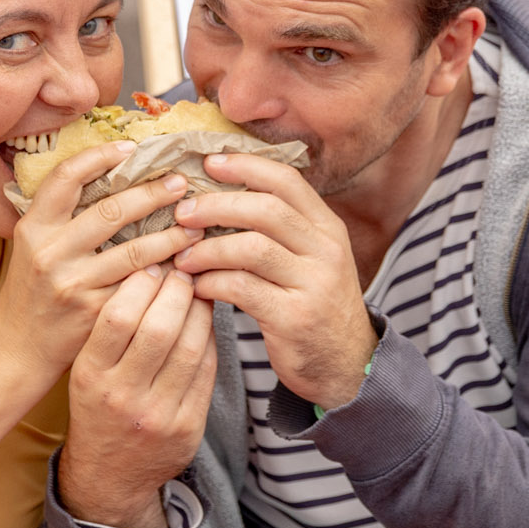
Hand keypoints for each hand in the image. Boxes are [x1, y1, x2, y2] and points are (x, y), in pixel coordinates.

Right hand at [0, 141, 204, 374]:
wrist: (18, 348)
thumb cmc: (32, 290)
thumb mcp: (33, 246)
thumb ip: (62, 216)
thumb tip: (111, 176)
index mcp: (33, 228)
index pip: (66, 178)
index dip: (99, 156)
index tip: (130, 148)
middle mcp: (51, 252)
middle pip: (111, 210)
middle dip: (152, 192)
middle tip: (180, 183)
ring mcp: (74, 284)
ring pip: (134, 251)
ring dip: (170, 235)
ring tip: (193, 226)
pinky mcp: (96, 312)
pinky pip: (139, 286)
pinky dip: (165, 273)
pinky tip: (183, 265)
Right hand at [59, 267, 217, 527]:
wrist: (108, 476)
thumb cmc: (97, 408)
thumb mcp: (86, 371)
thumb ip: (110, 329)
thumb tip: (148, 272)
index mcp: (89, 376)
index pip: (118, 316)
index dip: (141, 284)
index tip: (152, 267)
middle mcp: (122, 397)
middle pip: (160, 328)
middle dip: (177, 291)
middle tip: (184, 271)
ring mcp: (157, 415)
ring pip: (190, 347)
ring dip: (200, 311)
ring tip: (199, 290)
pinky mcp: (187, 428)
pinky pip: (206, 372)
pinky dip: (210, 340)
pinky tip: (207, 323)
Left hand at [172, 154, 375, 408]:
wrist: (346, 364)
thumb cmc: (314, 305)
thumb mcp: (310, 259)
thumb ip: (279, 228)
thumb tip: (220, 192)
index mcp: (327, 227)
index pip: (287, 180)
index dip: (245, 165)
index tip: (208, 163)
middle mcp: (325, 250)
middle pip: (265, 209)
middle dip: (216, 206)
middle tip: (182, 213)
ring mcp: (313, 284)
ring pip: (251, 248)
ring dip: (207, 249)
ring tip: (182, 257)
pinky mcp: (294, 318)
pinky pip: (242, 289)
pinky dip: (211, 283)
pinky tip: (196, 287)